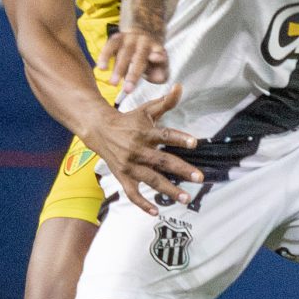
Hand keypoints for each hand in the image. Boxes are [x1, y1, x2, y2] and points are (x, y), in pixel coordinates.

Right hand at [79, 87, 201, 212]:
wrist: (99, 130)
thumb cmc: (128, 120)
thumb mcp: (146, 110)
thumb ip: (165, 102)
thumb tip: (180, 87)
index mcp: (144, 133)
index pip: (165, 135)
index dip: (180, 138)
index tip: (195, 143)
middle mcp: (138, 150)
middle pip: (162, 161)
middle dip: (181, 170)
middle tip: (199, 178)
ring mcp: (130, 165)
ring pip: (151, 180)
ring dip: (169, 190)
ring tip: (185, 198)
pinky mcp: (123, 176)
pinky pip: (132, 193)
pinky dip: (143, 204)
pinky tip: (156, 211)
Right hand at [106, 22, 168, 95]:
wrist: (142, 33)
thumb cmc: (151, 58)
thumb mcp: (160, 66)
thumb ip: (160, 74)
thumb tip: (158, 78)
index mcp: (157, 49)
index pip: (159, 54)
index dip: (158, 56)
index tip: (155, 58)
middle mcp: (144, 42)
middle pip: (139, 58)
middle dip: (133, 75)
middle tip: (127, 90)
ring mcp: (130, 38)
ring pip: (124, 53)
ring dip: (118, 69)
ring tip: (113, 84)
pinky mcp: (117, 37)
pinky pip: (110, 46)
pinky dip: (105, 56)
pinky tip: (101, 68)